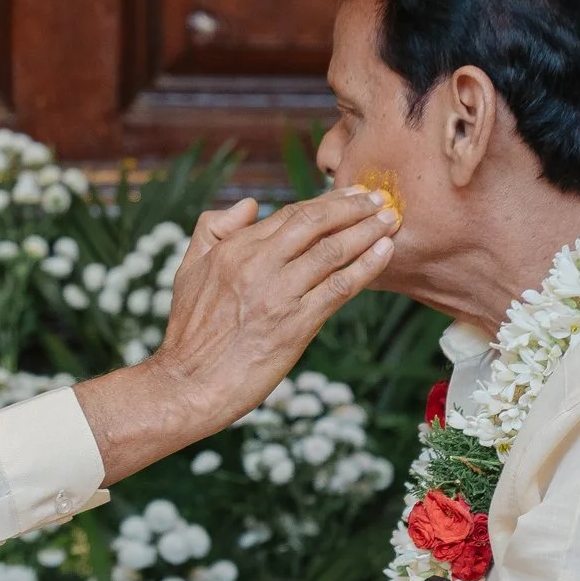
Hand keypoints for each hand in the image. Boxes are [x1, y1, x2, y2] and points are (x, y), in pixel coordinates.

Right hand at [160, 188, 399, 420]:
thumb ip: (213, 229)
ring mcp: (278, 294)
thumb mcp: (188, 270)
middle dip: (353, 207)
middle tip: (381, 199)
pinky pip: (340, 287)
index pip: (289, 215)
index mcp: (233, 249)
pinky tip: (385, 252)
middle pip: (315, 223)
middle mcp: (256, 265)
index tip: (352, 195)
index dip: (326, 203)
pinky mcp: (295, 324)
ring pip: (332, 251)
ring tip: (392, 220)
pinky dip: (367, 266)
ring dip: (367, 231)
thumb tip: (250, 204)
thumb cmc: (189, 334)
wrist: (189, 385)